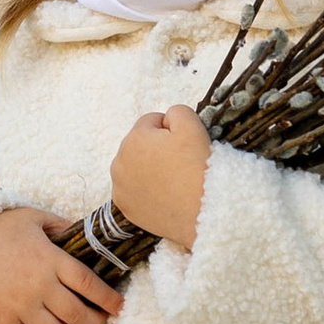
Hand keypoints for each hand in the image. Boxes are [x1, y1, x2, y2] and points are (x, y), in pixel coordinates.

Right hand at [0, 209, 124, 323]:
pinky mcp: (3, 323)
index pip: (89, 284)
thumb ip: (62, 227)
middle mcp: (39, 287)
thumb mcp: (32, 218)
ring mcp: (20, 308)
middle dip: (96, 322)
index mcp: (50, 260)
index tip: (118, 305)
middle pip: (78, 314)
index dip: (108, 298)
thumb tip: (86, 234)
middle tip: (101, 321)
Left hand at [110, 104, 210, 251]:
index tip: (185, 147)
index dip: (172, 131)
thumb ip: (176, 111)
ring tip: (173, 181)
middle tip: (180, 165)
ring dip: (149, 169)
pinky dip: (145, 190)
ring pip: (135, 167)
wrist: (204, 212)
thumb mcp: (193, 125)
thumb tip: (166, 119)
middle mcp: (119, 161)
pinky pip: (133, 190)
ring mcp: (120, 187)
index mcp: (134, 138)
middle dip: (157, 150)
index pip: (152, 122)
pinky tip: (163, 195)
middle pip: (140, 145)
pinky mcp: (125, 208)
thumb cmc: (199, 167)